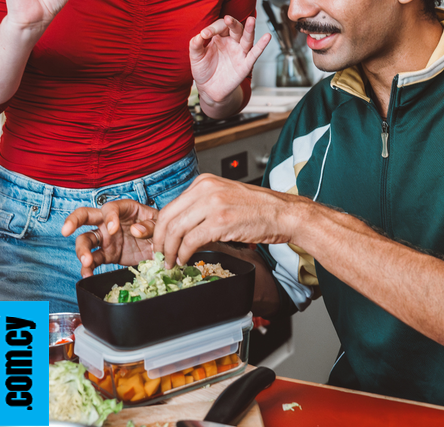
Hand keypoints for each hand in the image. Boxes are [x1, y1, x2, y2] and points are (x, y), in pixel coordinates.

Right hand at [62, 199, 157, 276]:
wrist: (163, 247)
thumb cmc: (161, 228)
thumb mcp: (160, 224)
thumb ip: (150, 226)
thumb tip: (136, 230)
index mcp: (124, 209)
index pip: (110, 208)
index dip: (110, 217)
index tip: (114, 229)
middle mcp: (110, 222)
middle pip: (85, 216)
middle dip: (73, 220)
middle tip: (65, 230)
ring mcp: (106, 238)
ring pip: (85, 240)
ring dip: (81, 250)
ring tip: (86, 261)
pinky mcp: (107, 254)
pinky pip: (93, 260)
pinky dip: (88, 267)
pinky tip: (87, 274)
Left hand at [151, 174, 299, 266]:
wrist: (283, 213)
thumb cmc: (258, 208)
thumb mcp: (224, 198)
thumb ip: (201, 206)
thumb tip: (180, 226)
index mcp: (204, 182)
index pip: (170, 206)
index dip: (160, 228)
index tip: (159, 242)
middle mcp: (205, 189)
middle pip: (168, 217)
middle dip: (160, 241)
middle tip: (161, 255)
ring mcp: (213, 204)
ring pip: (176, 230)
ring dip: (170, 251)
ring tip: (171, 262)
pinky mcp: (220, 222)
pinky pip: (191, 241)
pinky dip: (184, 254)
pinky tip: (185, 260)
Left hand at [189, 16, 271, 104]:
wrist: (209, 89)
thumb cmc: (203, 70)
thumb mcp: (195, 57)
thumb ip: (195, 44)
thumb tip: (200, 34)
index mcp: (219, 37)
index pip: (220, 26)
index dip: (212, 28)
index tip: (204, 35)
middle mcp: (231, 42)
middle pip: (236, 28)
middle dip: (232, 23)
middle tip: (227, 19)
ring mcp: (239, 53)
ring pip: (247, 38)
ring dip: (249, 29)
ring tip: (251, 20)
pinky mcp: (245, 64)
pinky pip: (255, 54)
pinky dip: (261, 45)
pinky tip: (267, 37)